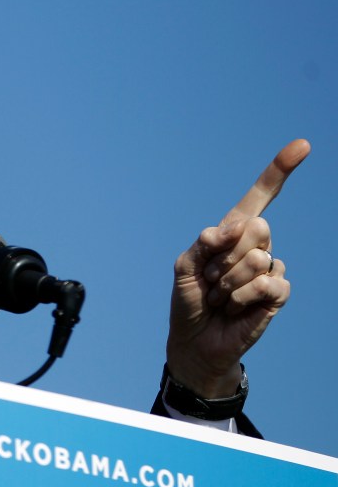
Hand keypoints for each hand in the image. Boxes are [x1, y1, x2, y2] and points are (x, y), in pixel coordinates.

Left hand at [167, 139, 310, 397]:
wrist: (194, 340)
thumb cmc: (189, 300)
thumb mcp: (184, 267)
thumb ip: (203, 244)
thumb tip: (229, 229)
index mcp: (231, 233)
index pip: (259, 197)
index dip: (279, 171)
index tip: (302, 146)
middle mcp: (255, 246)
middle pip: (255, 227)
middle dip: (223, 257)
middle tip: (211, 279)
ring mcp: (269, 269)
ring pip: (257, 258)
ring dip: (228, 283)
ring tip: (220, 298)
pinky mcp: (277, 294)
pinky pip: (269, 283)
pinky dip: (243, 297)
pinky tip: (235, 308)